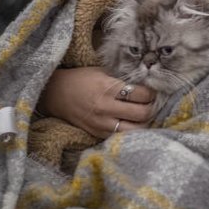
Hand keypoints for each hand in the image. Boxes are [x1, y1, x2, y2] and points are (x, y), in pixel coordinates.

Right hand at [38, 67, 155, 138]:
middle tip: (153, 103)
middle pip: (142, 113)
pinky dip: (131, 131)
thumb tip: (146, 80)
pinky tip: (133, 123)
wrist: (55, 94)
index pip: (141, 93)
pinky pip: (121, 136)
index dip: (151, 92)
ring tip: (145, 115)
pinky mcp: (97, 134)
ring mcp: (101, 123)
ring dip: (144, 122)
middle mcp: (105, 107)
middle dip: (152, 107)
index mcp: (107, 87)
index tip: (153, 90)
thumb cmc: (81, 79)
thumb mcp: (101, 71)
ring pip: (135, 130)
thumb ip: (122, 77)